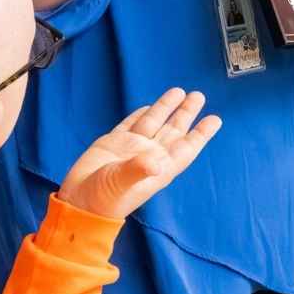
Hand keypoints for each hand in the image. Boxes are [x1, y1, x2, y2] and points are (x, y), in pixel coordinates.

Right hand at [54, 90, 224, 221]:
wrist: (79, 201)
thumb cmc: (104, 199)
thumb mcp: (122, 183)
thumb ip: (138, 170)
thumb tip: (157, 162)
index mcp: (158, 166)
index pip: (185, 147)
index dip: (200, 134)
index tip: (215, 119)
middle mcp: (149, 155)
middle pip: (173, 130)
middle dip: (186, 114)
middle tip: (199, 96)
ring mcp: (131, 147)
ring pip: (153, 123)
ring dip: (165, 108)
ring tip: (180, 92)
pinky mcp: (112, 143)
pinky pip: (131, 125)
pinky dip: (141, 114)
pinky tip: (150, 107)